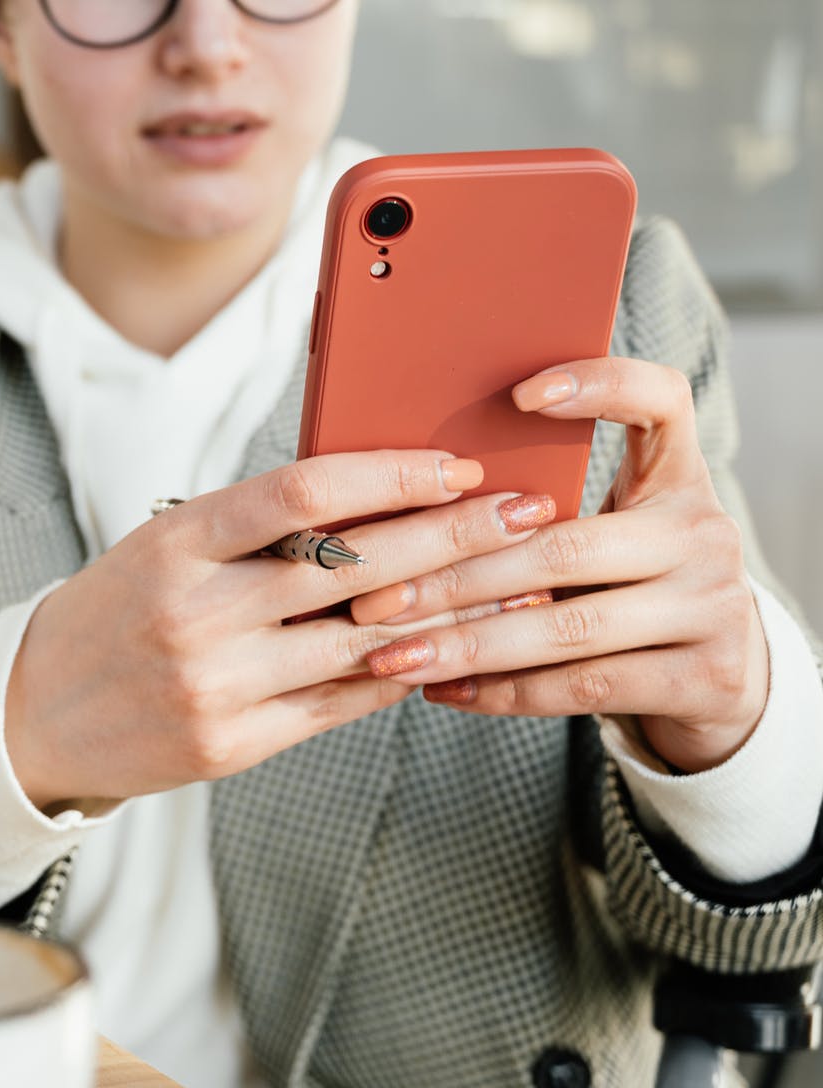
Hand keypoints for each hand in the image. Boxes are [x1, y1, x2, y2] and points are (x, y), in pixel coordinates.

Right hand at [3, 450, 556, 809]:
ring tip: (522, 584)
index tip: (458, 467)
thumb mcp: (161, 545)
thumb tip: (376, 492)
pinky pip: (341, 705)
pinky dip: (404, 673)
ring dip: (455, 610)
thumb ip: (253, 527)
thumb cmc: (112, 612)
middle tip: (531, 512)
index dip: (392, 476)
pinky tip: (456, 648)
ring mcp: (215, 686)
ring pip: (364, 642)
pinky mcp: (232, 746)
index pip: (302, 493)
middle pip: (353, 566)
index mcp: (175, 544)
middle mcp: (196, 613)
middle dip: (457, 535)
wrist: (32, 714)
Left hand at [346, 358, 768, 773]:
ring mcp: (713, 608)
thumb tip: (407, 494)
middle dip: (456, 576)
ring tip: (391, 655)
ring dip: (466, 644)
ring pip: (568, 626)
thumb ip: (540, 506)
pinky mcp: (705, 679)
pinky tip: (442, 690)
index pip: (661, 402)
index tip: (519, 395)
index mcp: (679, 476)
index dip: (601, 386)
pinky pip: (583, 687)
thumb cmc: (624, 585)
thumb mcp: (607, 530)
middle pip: (567, 546)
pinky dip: (504, 692)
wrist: (721, 673)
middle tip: (374, 597)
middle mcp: (706, 534)